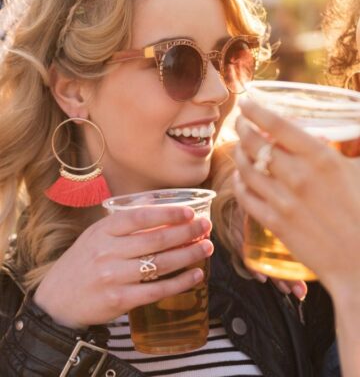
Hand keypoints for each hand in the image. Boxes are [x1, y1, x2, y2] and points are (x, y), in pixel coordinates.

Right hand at [34, 206, 212, 328]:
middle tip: (205, 227)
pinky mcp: (119, 299)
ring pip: (160, 264)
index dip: (168, 213)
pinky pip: (156, 290)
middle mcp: (108, 251)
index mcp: (103, 230)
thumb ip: (123, 219)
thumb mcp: (95, 234)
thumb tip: (154, 201)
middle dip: (186, 232)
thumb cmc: (82, 262)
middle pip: (155, 239)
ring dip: (188, 255)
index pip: (140, 217)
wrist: (57, 300)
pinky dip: (179, 283)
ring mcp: (113, 276)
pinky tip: (195, 275)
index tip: (190, 212)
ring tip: (206, 248)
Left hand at [233, 98, 359, 301]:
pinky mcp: (276, 223)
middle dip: (242, 128)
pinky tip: (240, 178)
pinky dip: (239, 184)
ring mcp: (283, 201)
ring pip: (245, 168)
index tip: (246, 102)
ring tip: (239, 147)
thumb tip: (341, 130)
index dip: (256, 110)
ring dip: (238, 153)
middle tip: (240, 123)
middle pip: (255, 143)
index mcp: (321, 158)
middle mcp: (297, 176)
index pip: (277, 125)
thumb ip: (351, 147)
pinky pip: (246, 197)